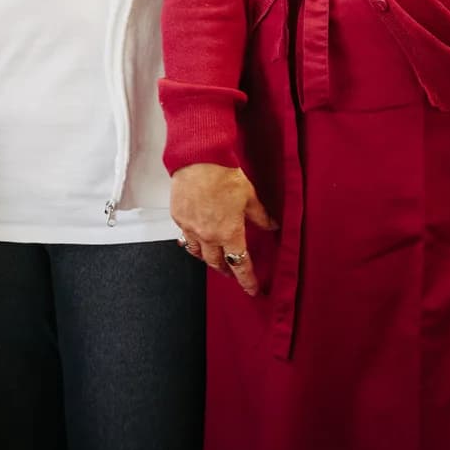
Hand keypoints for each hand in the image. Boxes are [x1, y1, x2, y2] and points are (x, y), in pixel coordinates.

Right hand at [170, 163, 275, 297]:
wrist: (199, 160)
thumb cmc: (223, 175)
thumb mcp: (250, 196)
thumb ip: (260, 216)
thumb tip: (271, 225)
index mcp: (229, 233)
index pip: (240, 265)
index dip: (247, 280)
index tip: (252, 289)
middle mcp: (208, 235)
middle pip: (216, 263)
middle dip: (226, 270)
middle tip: (232, 272)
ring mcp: (190, 227)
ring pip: (197, 253)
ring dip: (207, 258)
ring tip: (213, 257)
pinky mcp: (178, 217)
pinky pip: (184, 236)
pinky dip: (191, 240)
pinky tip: (195, 235)